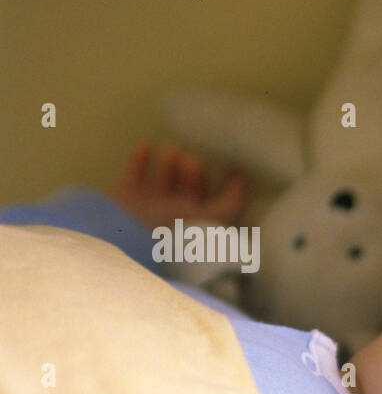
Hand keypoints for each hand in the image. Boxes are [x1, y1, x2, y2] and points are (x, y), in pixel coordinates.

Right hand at [111, 140, 249, 230]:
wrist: (138, 248)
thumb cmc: (183, 236)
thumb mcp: (218, 218)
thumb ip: (234, 198)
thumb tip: (245, 175)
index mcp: (202, 227)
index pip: (219, 203)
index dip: (227, 184)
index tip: (231, 161)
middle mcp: (178, 219)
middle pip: (189, 192)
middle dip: (193, 172)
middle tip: (193, 160)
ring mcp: (150, 211)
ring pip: (163, 184)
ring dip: (169, 165)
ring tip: (173, 150)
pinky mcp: (124, 202)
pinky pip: (133, 177)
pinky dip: (139, 160)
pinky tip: (146, 145)